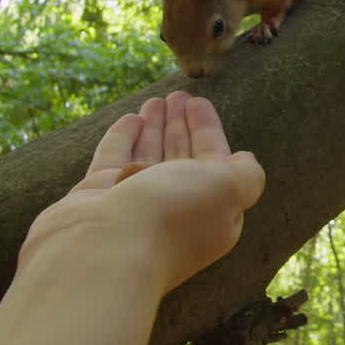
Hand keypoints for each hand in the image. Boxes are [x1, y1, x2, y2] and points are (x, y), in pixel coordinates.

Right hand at [19, 92, 264, 295]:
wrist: (103, 249)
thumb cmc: (173, 216)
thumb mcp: (228, 190)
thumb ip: (247, 175)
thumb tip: (246, 162)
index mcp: (210, 212)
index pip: (214, 164)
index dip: (209, 132)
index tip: (199, 103)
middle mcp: (173, 210)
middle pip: (181, 158)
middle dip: (181, 126)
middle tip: (177, 95)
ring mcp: (133, 205)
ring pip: (148, 156)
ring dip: (155, 126)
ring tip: (155, 100)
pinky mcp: (97, 198)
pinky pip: (114, 159)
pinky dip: (124, 137)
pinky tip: (131, 118)